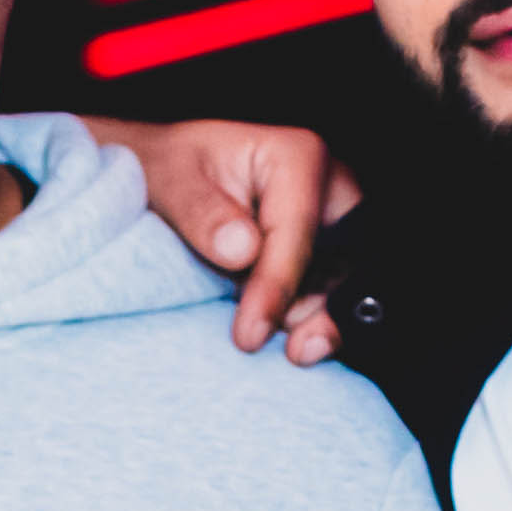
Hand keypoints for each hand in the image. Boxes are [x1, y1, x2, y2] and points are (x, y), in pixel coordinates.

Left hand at [92, 115, 358, 352]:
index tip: (250, 333)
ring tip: (294, 353)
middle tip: (297, 353)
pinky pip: (332, 295)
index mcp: (297, 157)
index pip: (298, 230)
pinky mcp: (325, 256)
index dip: (278, 285)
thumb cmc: (168, 170)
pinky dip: (313, 323)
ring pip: (345, 282)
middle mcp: (329, 188)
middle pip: (345, 256)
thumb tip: (242, 250)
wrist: (166, 178)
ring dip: (322, 322)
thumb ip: (201, 211)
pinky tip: (293, 348)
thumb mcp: (168, 179)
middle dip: (324, 307)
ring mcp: (332, 225)